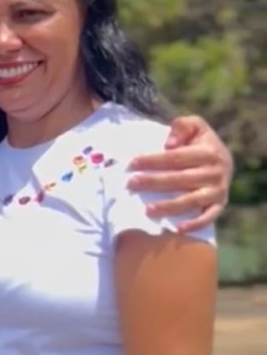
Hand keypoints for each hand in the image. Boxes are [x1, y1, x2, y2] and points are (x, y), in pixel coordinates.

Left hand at [127, 115, 233, 231]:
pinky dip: (196, 224)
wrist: (223, 159)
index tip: (132, 163)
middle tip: (132, 184)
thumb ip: (182, 126)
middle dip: (154, 182)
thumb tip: (168, 143)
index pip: (176, 158)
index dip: (154, 160)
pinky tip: (178, 229)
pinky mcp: (220, 205)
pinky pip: (209, 217)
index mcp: (208, 152)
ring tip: (147, 210)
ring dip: (170, 206)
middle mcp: (215, 172)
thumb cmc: (199, 141)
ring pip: (192, 200)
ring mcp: (219, 191)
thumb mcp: (194, 125)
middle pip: (180, 179)